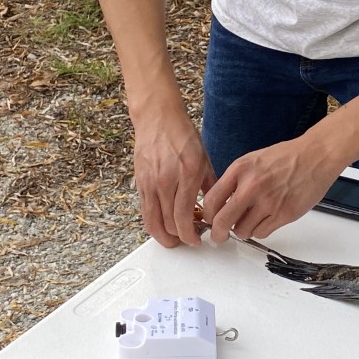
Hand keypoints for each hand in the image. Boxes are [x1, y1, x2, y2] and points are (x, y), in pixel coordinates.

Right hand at [132, 111, 215, 247]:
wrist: (158, 119)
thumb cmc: (182, 136)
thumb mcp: (204, 159)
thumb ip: (211, 186)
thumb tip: (218, 207)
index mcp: (187, 175)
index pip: (184, 217)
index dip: (191, 235)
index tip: (197, 239)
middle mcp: (166, 181)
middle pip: (169, 224)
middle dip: (181, 237)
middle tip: (190, 237)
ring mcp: (150, 183)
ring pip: (153, 222)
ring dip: (165, 236)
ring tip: (175, 238)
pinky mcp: (140, 183)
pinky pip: (144, 212)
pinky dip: (154, 223)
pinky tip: (163, 224)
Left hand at [199, 139, 342, 243]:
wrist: (316, 156)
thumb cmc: (286, 157)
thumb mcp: (252, 160)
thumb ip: (235, 181)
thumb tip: (221, 205)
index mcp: (240, 170)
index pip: (211, 200)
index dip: (208, 215)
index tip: (211, 220)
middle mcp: (251, 186)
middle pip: (223, 221)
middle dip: (218, 233)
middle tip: (220, 236)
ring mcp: (268, 201)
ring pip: (242, 231)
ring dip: (243, 230)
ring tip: (251, 221)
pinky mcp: (284, 214)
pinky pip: (262, 233)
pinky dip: (260, 230)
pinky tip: (266, 219)